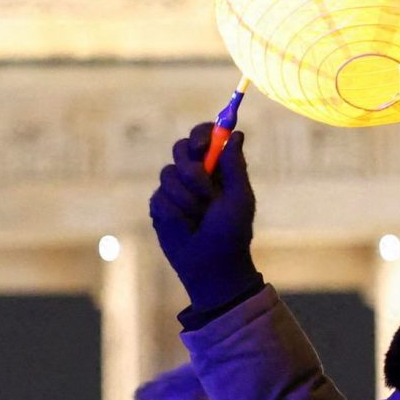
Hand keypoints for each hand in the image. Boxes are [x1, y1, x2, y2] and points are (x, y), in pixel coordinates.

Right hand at [148, 124, 261, 313]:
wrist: (211, 265)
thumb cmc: (232, 233)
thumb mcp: (239, 198)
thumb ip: (235, 167)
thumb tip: (237, 134)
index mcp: (217, 168)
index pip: (204, 137)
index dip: (201, 134)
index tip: (202, 146)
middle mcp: (194, 174)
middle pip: (180, 148)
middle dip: (191, 170)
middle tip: (205, 190)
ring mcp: (175, 190)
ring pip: (168, 174)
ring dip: (187, 199)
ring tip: (199, 218)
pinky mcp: (159, 206)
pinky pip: (160, 198)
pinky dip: (174, 214)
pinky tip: (184, 227)